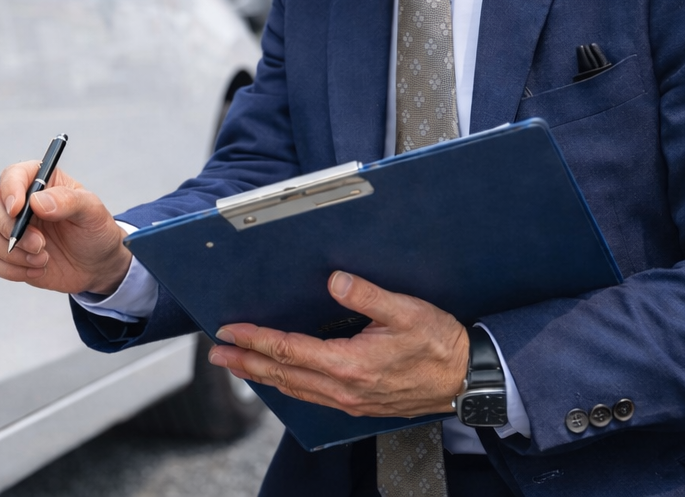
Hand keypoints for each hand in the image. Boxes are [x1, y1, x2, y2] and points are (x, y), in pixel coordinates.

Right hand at [0, 161, 131, 294]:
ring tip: (42, 259)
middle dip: (8, 227)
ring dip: (9, 252)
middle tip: (40, 244)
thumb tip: (36, 202)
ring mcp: (5, 226)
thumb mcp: (93, 212)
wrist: (96, 266)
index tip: (18, 211)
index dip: (9, 191)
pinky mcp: (2, 252)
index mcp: (37, 180)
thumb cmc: (95, 231)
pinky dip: (9, 269)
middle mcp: (16, 200)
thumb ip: (68, 201)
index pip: (10, 175)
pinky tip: (36, 270)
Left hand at [208, 271, 468, 417]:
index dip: (255, 340)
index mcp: (350, 365)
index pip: (289, 350)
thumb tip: (335, 281)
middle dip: (246, 363)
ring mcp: (351, 400)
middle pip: (283, 374)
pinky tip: (281, 378)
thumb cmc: (439, 344)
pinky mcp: (360, 404)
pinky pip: (313, 396)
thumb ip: (368, 295)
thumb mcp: (406, 311)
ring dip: (263, 376)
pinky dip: (289, 385)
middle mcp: (345, 388)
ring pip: (295, 388)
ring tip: (239, 366)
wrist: (467, 380)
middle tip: (217, 355)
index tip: (230, 331)